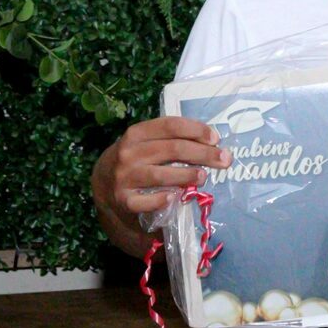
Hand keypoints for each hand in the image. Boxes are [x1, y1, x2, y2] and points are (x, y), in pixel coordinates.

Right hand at [93, 116, 229, 222]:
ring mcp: (124, 178)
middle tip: (224, 159)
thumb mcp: (147, 142)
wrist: (103, 183)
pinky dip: (160, 199)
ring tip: (204, 177)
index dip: (196, 130)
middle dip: (202, 154)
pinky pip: (143, 202)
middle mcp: (128, 153)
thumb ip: (171, 140)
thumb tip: (212, 143)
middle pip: (172, 149)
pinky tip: (175, 198)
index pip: (170, 125)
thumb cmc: (136, 159)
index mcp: (136, 134)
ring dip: (186, 175)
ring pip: (160, 175)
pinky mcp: (123, 200)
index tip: (215, 138)